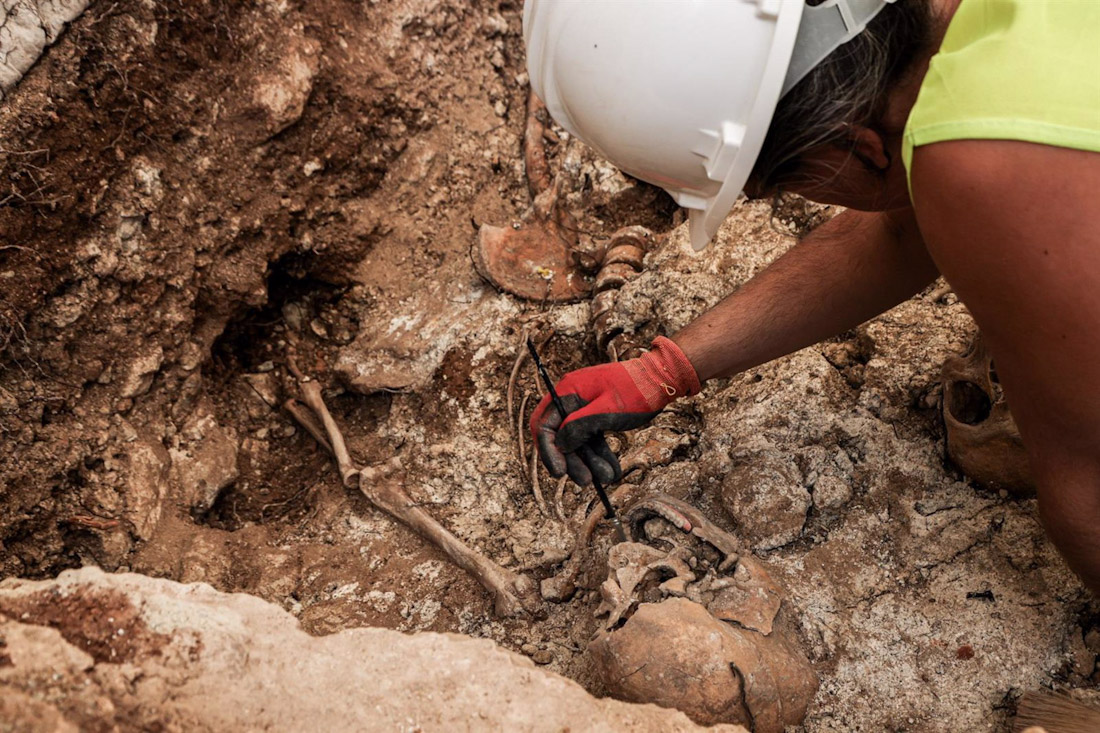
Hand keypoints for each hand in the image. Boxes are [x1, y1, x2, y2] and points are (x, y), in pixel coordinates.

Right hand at [529, 336, 699, 485]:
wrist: (662, 379)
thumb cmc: (636, 390)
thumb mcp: (607, 410)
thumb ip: (579, 426)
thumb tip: (560, 444)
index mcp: (567, 391)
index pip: (545, 425)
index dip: (549, 450)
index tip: (559, 472)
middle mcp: (571, 399)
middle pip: (560, 437)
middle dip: (573, 461)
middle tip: (586, 481)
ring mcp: (583, 408)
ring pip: (578, 441)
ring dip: (590, 462)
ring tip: (607, 478)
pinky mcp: (596, 416)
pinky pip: (592, 439)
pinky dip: (600, 455)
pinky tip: (612, 471)